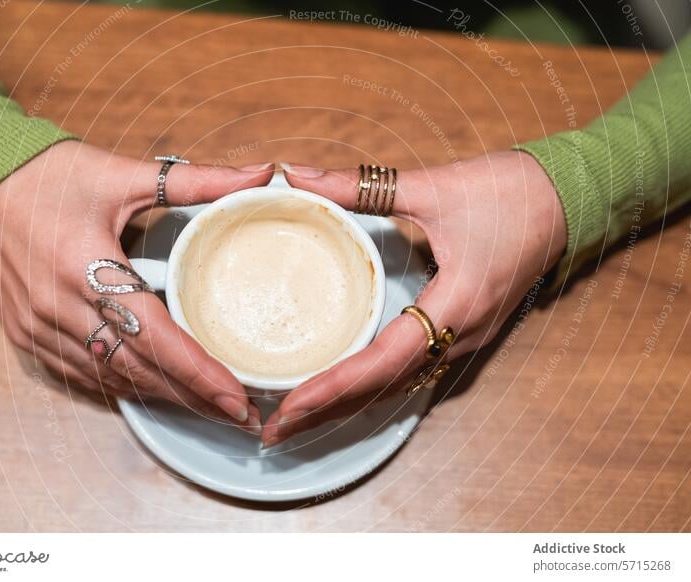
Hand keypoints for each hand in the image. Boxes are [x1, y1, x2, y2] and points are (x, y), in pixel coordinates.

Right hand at [0, 140, 273, 431]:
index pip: (155, 335)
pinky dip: (122, 385)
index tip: (238, 397)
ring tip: (208, 407)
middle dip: (193, 396)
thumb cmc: (49, 176)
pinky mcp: (26, 334)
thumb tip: (262, 175)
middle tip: (239, 412)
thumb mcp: (123, 173)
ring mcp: (38, 326)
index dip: (199, 372)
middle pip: (138, 369)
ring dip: (161, 396)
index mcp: (87, 267)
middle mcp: (60, 307)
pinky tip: (154, 391)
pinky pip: (81, 373)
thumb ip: (197, 181)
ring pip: (110, 378)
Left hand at [261, 152, 566, 446]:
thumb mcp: (432, 187)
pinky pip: (412, 371)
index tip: (289, 406)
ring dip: (347, 405)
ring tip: (297, 420)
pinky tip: (343, 391)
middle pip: (384, 388)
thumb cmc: (509, 194)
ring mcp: (464, 337)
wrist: (567, 199)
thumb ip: (361, 187)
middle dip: (327, 412)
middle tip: (273, 430)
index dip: (334, 385)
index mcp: (455, 304)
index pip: (383, 360)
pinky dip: (372, 387)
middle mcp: (460, 334)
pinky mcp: (463, 330)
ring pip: (397, 386)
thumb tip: (297, 176)